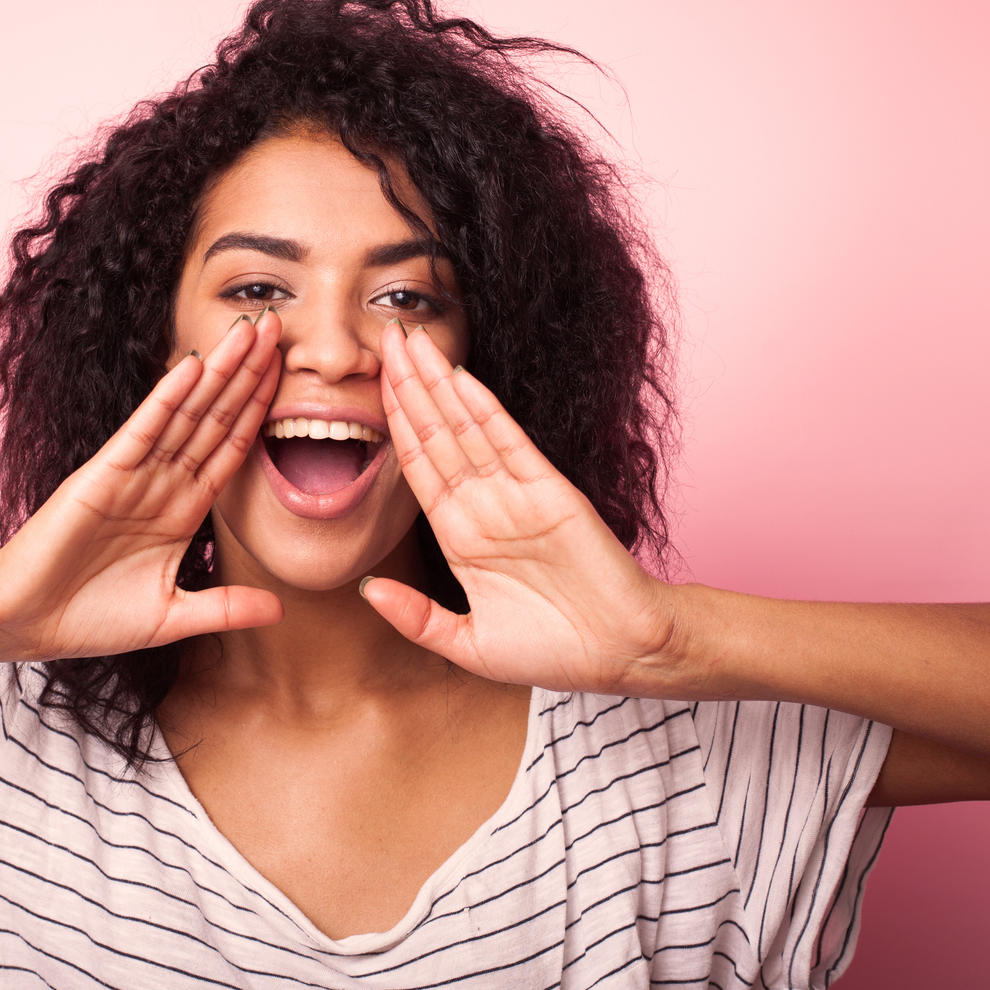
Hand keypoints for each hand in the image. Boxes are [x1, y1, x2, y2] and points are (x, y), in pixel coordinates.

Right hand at [0, 310, 284, 661]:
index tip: (290, 373)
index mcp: (182, 510)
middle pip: (216, 417)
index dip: (261, 409)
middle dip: (248, 373)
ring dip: (218, 371)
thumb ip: (225, 608)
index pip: (231, 447)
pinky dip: (167, 399)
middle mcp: (162, 483)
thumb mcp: (172, 617)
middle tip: (280, 324)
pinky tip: (191, 367)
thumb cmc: (89, 618)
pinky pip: (142, 431)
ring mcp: (133, 475)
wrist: (25, 624)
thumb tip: (280, 609)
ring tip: (250, 330)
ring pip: (186, 414)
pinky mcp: (101, 475)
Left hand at [360, 322, 681, 694]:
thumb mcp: (470, 645)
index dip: (392, 424)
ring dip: (436, 384)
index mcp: (460, 536)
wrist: (623, 653)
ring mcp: (516, 494)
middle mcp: (484, 506)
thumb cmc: (554, 652)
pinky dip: (483, 409)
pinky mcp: (551, 491)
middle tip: (381, 336)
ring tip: (409, 340)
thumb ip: (418, 618)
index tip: (366, 385)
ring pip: (465, 427)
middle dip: (407, 386)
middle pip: (435, 433)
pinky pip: (509, 443)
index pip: (417, 466)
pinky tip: (459, 377)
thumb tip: (366, 590)